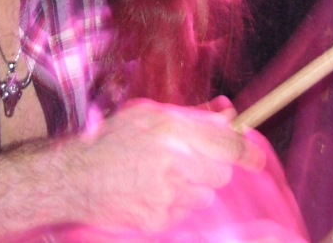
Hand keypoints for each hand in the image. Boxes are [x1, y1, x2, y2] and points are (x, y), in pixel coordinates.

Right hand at [63, 98, 265, 232]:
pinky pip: (186, 213)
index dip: (248, 152)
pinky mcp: (160, 218)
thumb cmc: (113, 139)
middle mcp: (174, 159)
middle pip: (222, 172)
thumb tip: (229, 113)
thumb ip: (193, 115)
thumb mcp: (150, 114)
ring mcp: (167, 192)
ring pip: (206, 195)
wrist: (75, 177)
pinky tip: (151, 193)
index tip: (257, 159)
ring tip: (163, 178)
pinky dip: (176, 205)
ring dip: (194, 188)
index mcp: (172, 127)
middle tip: (190, 164)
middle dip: (212, 168)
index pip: (228, 143)